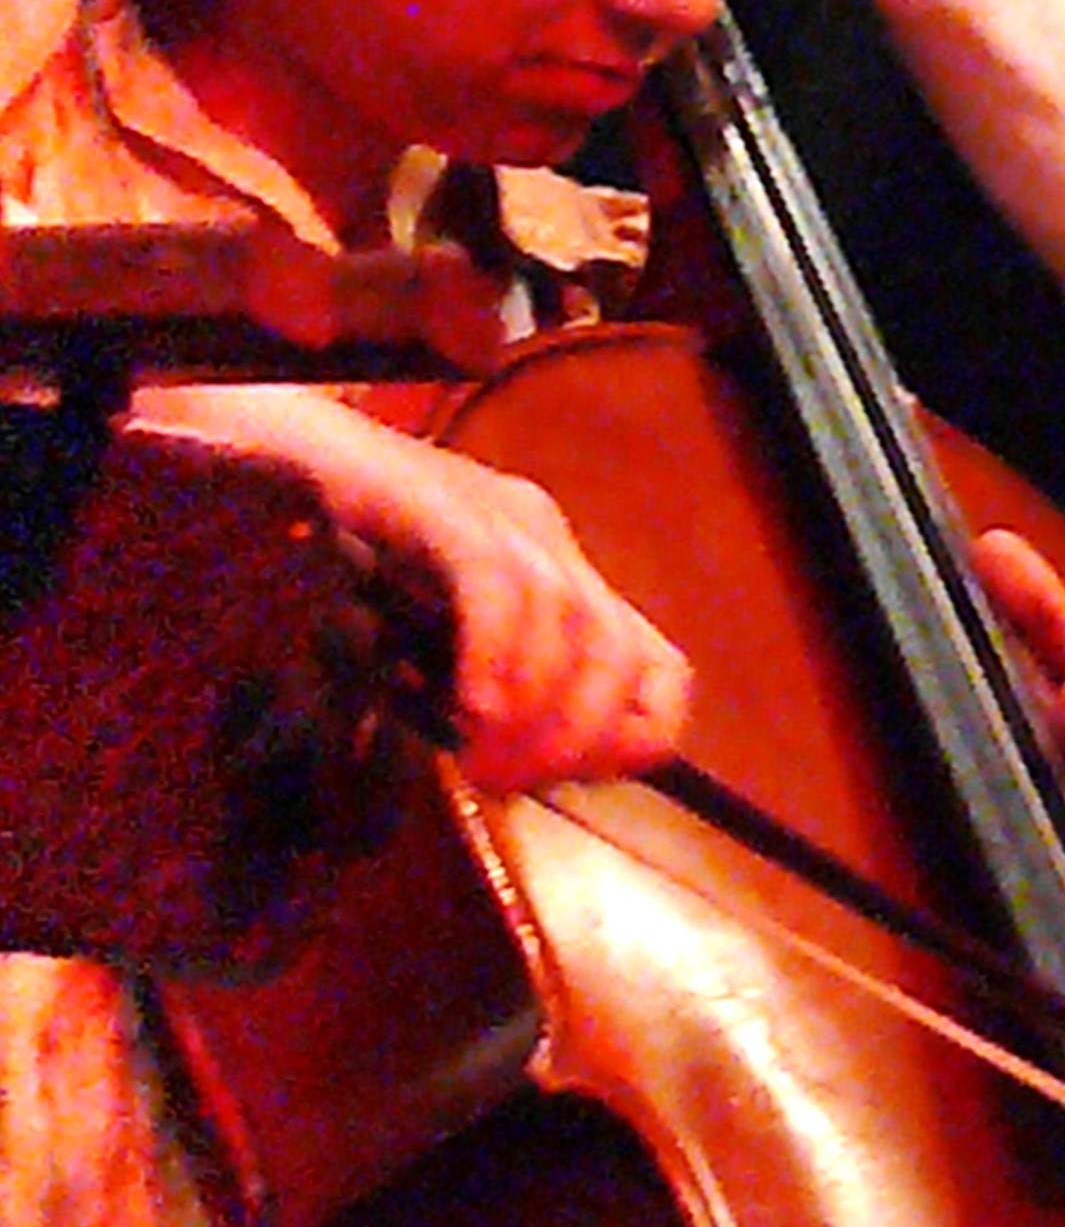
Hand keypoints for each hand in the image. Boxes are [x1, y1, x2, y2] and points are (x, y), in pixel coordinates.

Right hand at [331, 435, 693, 795]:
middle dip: (580, 735)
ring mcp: (493, 510)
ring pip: (570, 619)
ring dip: (536, 709)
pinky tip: (470, 709)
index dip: (632, 735)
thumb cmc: (325, 549)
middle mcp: (541, 536)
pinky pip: (493, 581)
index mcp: (551, 572)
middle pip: (620, 649)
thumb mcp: (419, 638)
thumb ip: (473, 689)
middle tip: (510, 783)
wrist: (248, 443)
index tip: (569, 782)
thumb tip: (513, 769)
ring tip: (481, 761)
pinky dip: (495, 655)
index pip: (654, 664)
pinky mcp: (436, 498)